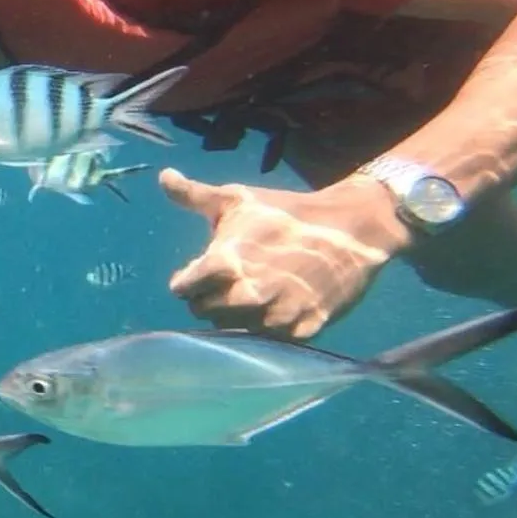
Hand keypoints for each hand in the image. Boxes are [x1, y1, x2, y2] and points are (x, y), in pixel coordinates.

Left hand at [160, 168, 413, 339]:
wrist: (353, 227)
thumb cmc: (286, 211)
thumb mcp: (238, 198)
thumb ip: (194, 195)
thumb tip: (163, 176)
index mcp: (225, 263)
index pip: (182, 290)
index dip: (188, 281)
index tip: (202, 273)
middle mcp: (247, 294)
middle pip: (204, 313)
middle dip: (209, 299)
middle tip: (229, 283)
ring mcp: (276, 316)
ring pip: (234, 330)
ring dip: (237, 316)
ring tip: (253, 293)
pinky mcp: (302, 330)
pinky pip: (269, 342)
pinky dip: (268, 328)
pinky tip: (276, 307)